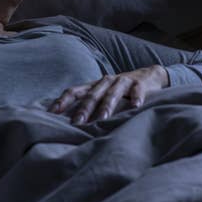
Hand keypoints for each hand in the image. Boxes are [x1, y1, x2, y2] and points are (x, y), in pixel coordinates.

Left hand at [48, 65, 168, 124]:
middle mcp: (106, 81)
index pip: (75, 91)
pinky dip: (136, 98)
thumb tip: (68, 126)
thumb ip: (89, 106)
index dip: (63, 101)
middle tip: (77, 123)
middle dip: (84, 109)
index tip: (52, 113)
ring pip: (113, 94)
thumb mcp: (103, 95)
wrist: (149, 76)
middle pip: (92, 95)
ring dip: (107, 106)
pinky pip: (137, 90)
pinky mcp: (140, 84)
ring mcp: (123, 81)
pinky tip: (136, 106)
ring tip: (102, 118)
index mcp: (94, 85)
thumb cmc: (120, 91)